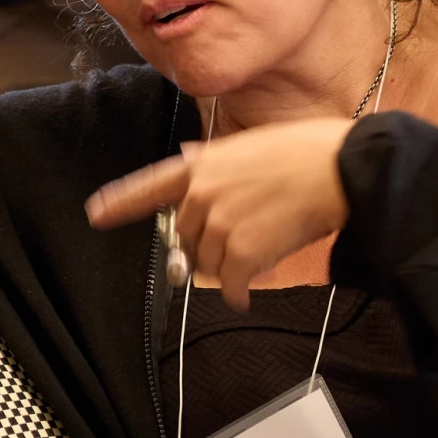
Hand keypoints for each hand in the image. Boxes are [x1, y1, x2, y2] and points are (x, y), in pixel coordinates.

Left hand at [87, 119, 352, 306]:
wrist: (340, 170)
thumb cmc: (306, 153)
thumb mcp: (250, 144)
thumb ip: (215, 160)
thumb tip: (190, 157)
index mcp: (202, 165)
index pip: (151, 185)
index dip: (121, 202)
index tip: (97, 213)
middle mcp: (202, 194)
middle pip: (185, 238)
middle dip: (207, 246)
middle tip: (239, 244)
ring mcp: (220, 223)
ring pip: (207, 263)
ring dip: (228, 267)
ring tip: (260, 252)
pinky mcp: (241, 251)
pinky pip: (229, 285)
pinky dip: (238, 293)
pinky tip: (247, 293)